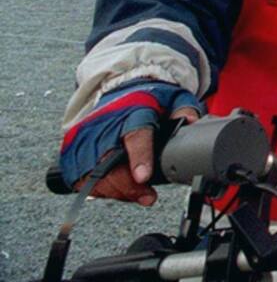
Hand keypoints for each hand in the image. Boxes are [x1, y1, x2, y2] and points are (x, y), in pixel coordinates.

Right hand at [60, 81, 202, 205]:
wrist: (118, 90)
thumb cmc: (146, 99)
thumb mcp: (172, 97)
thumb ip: (184, 109)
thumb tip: (191, 122)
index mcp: (132, 111)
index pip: (135, 135)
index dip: (139, 158)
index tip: (144, 177)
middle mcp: (105, 126)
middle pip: (109, 163)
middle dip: (128, 186)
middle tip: (148, 196)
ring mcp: (86, 140)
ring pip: (94, 176)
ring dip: (118, 192)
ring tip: (140, 194)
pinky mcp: (75, 153)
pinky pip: (83, 180)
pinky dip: (103, 190)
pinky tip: (120, 189)